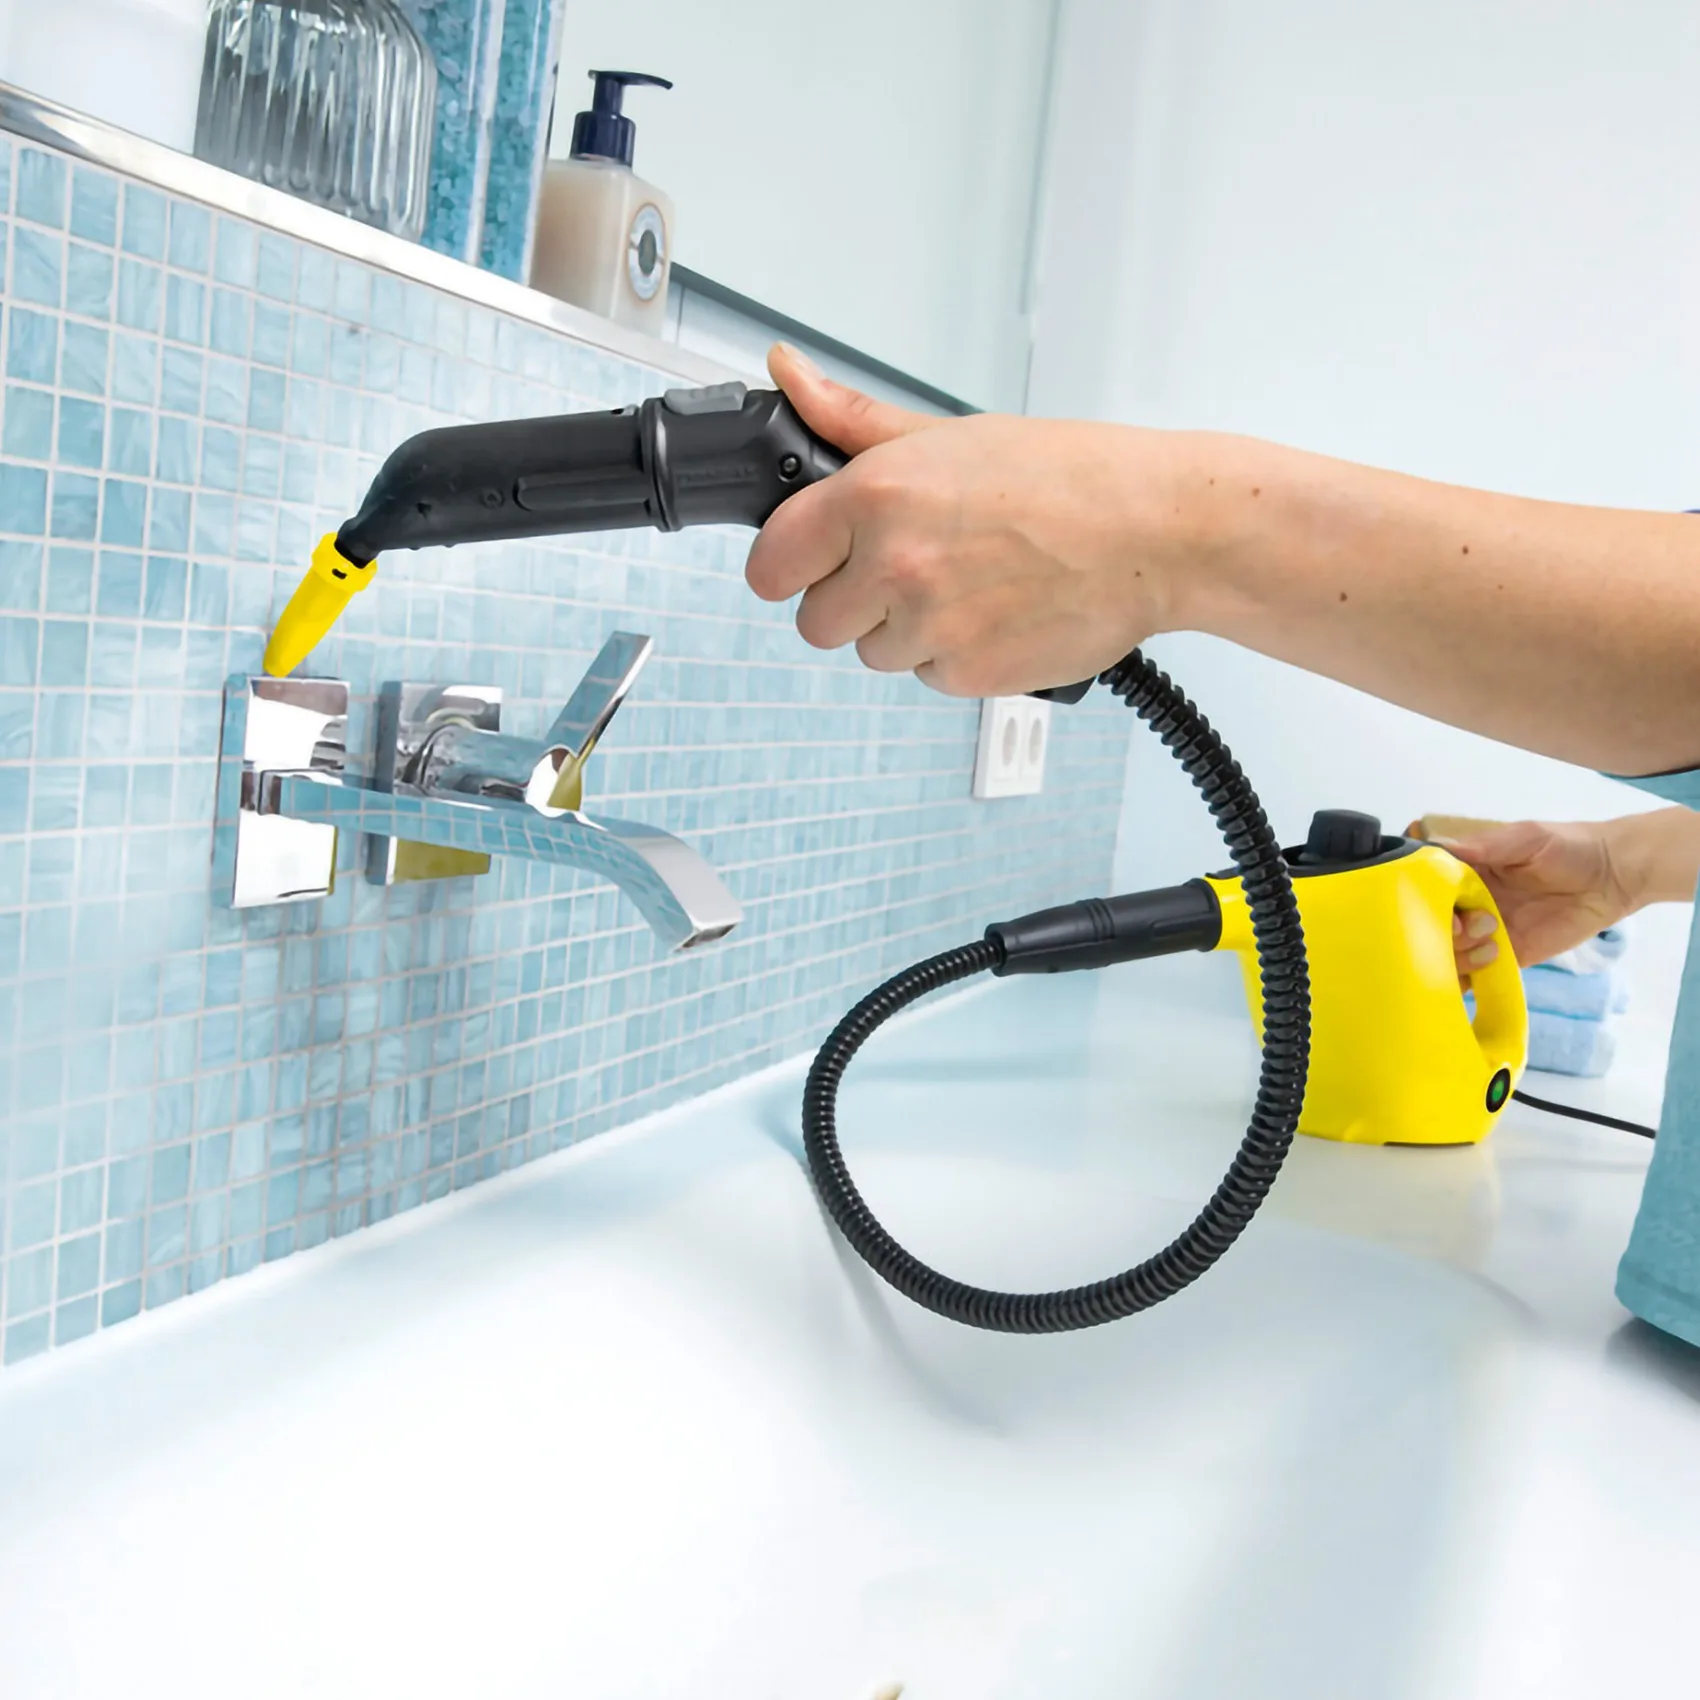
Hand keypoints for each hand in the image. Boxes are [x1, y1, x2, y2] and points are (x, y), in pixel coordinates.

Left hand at [745, 345, 1195, 695]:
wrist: (1155, 532)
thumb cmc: (1067, 477)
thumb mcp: (948, 434)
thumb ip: (853, 419)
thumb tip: (787, 375)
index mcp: (876, 497)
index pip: (772, 563)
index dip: (789, 564)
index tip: (806, 563)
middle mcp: (894, 566)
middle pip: (816, 623)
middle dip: (851, 602)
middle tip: (910, 568)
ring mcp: (929, 628)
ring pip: (874, 653)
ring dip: (906, 630)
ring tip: (967, 585)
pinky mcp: (967, 675)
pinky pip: (929, 677)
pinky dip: (954, 656)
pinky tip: (996, 613)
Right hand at [1412, 818, 1637, 975]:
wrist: (1614, 877)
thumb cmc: (1569, 847)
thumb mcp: (1526, 837)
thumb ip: (1485, 846)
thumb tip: (1437, 846)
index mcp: (1467, 872)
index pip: (1429, 888)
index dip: (1424, 899)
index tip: (1437, 906)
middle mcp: (1470, 903)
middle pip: (1434, 924)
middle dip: (1441, 931)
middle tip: (1465, 928)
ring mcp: (1487, 933)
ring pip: (1450, 952)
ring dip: (1459, 953)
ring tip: (1491, 943)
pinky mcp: (1508, 957)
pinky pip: (1475, 974)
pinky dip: (1465, 979)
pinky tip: (1475, 972)